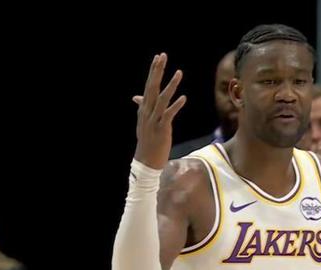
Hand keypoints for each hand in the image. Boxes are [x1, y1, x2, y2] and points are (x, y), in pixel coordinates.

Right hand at [133, 53, 186, 169]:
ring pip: (162, 99)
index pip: (149, 86)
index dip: (153, 71)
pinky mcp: (162, 129)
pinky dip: (176, 106)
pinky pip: (169, 115)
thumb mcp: (143, 122)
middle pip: (152, 88)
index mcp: (143, 109)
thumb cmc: (147, 141)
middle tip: (162, 56)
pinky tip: (183, 97)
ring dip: (170, 85)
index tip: (158, 57)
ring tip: (179, 72)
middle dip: (157, 71)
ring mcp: (154, 120)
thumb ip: (142, 107)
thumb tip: (136, 97)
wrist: (146, 161)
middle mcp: (147, 112)